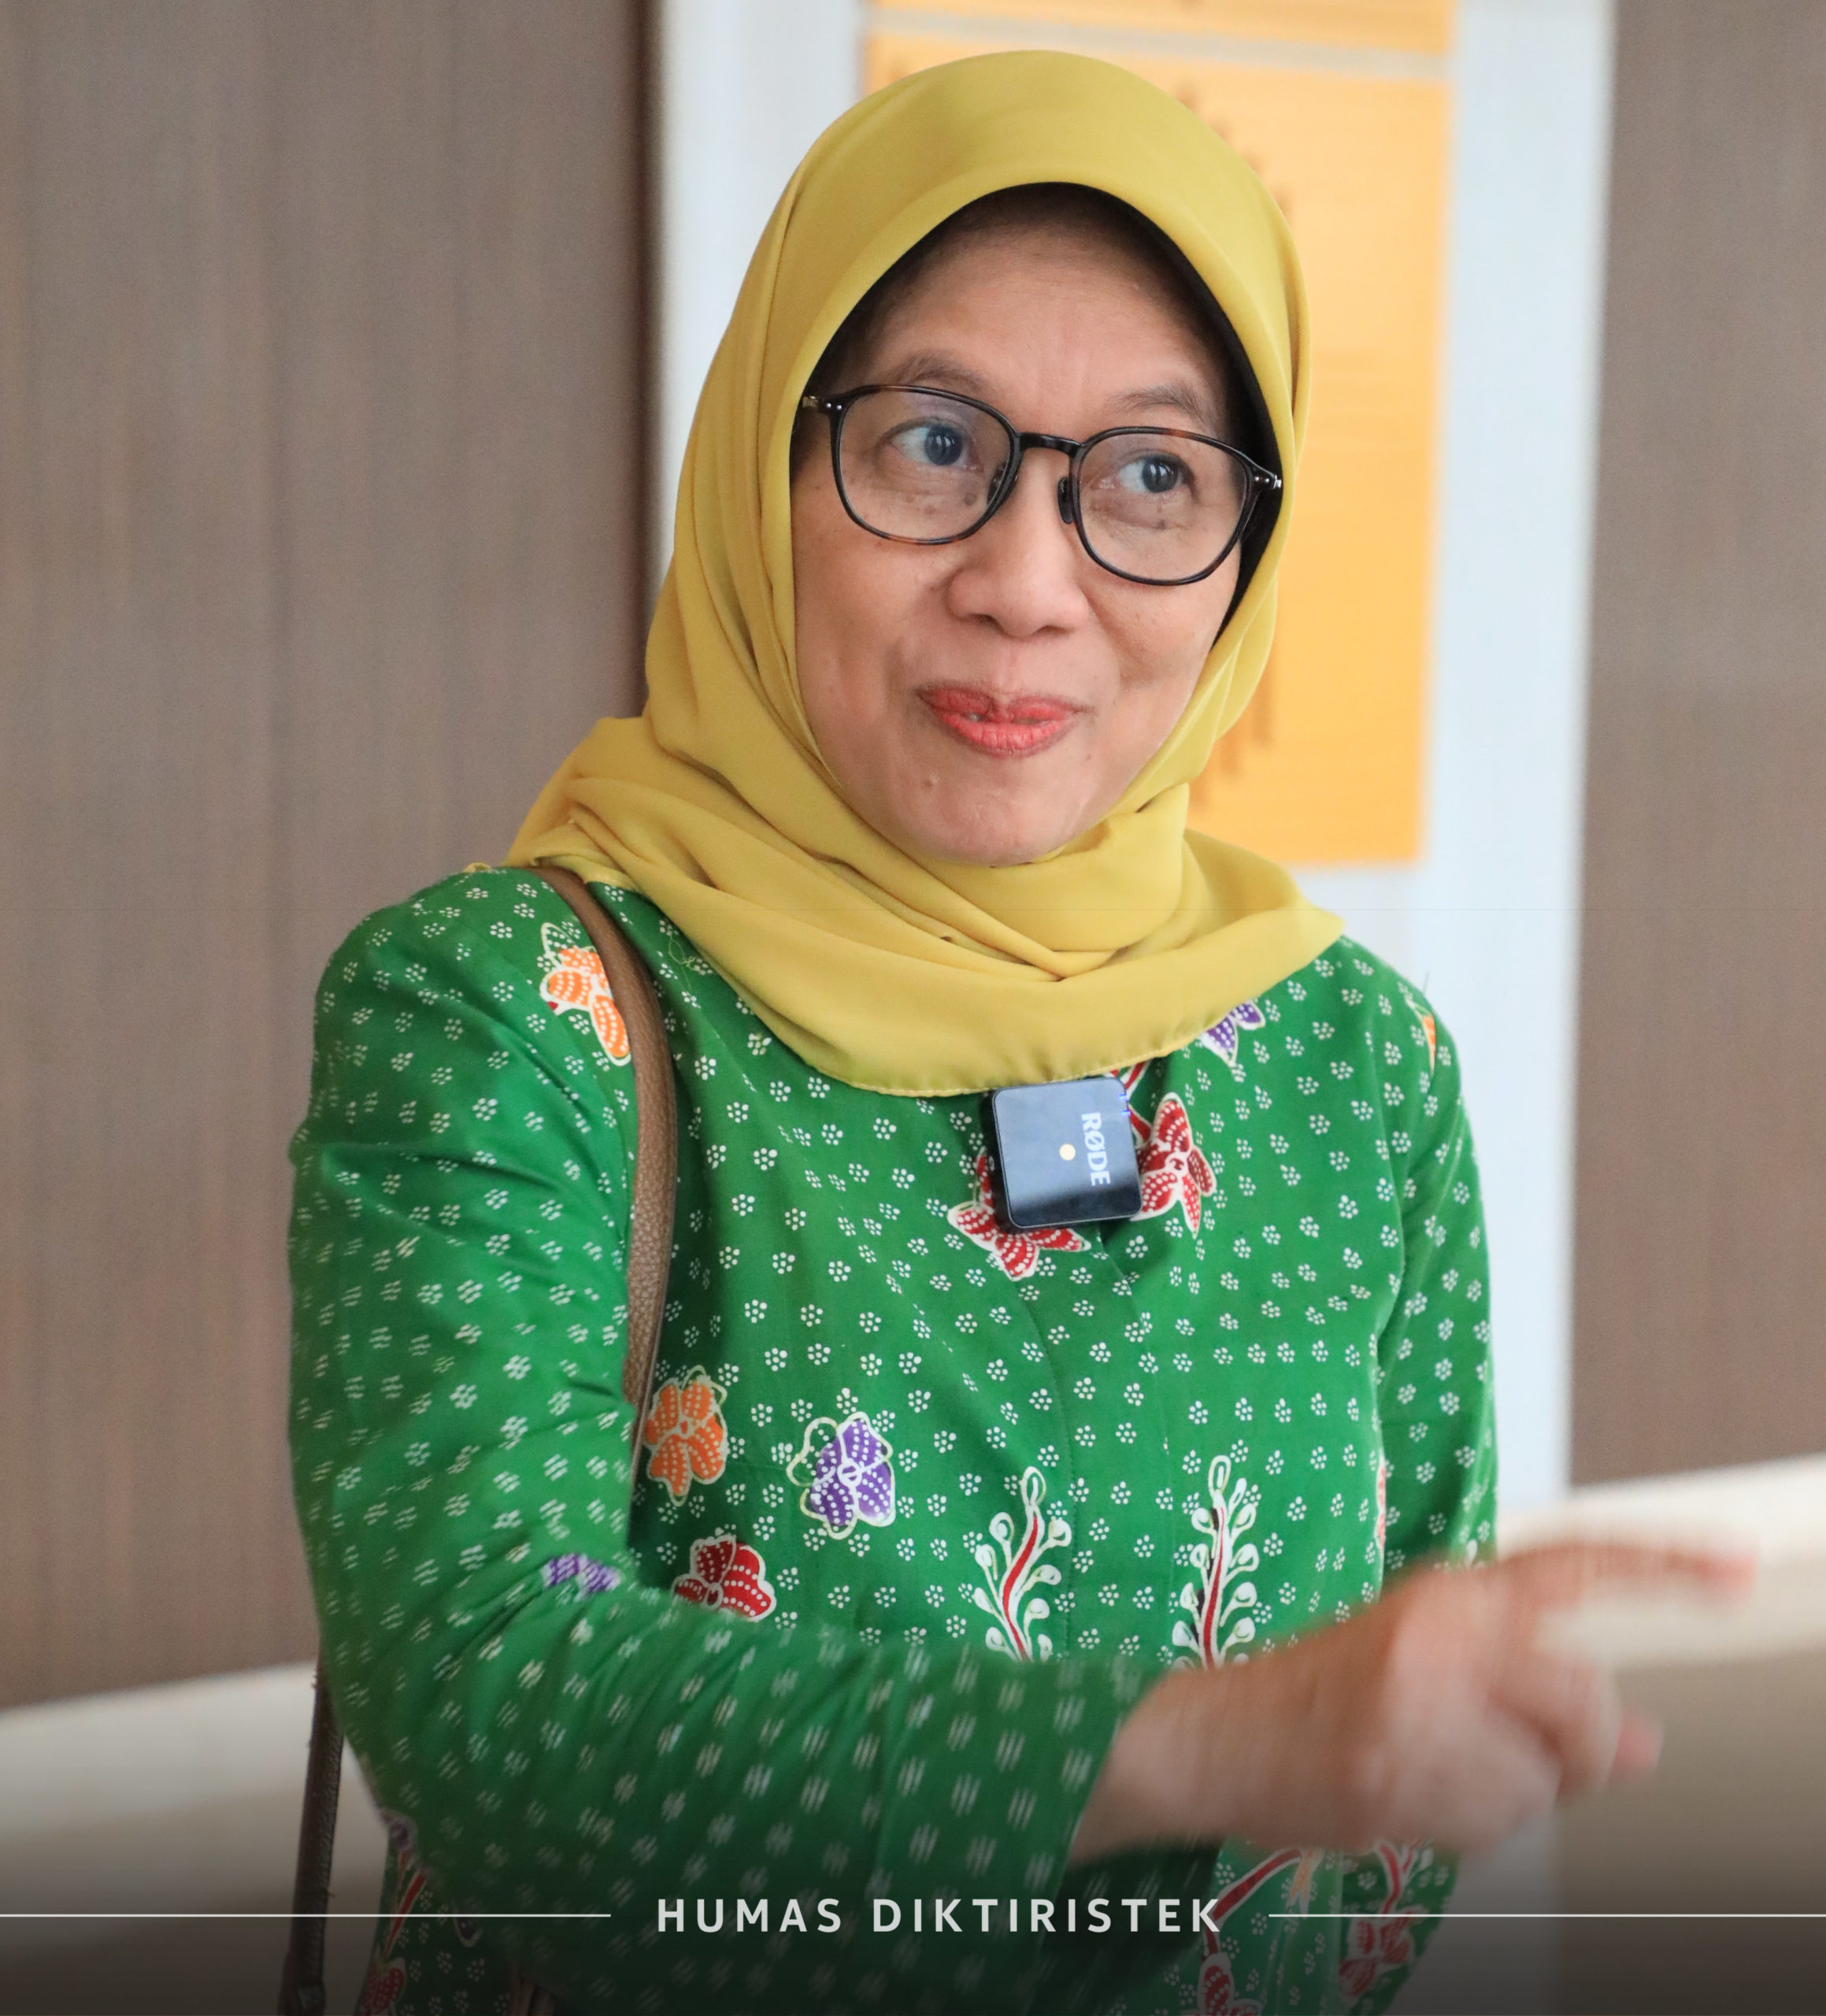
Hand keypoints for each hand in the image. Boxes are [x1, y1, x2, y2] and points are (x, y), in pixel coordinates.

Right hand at [1069, 1541, 1751, 1863]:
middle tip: (1521, 1749)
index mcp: (1453, 1589)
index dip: (1664, 1569)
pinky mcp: (1400, 1769)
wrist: (1221, 1732)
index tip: (1738, 1571)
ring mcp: (1421, 1703)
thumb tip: (1645, 1741)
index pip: (1577, 1566)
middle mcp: (1443, 1632)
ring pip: (1546, 1780)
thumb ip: (1539, 1683)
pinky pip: (1498, 1822)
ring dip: (1510, 1792)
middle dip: (1579, 1748)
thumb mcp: (1435, 1656)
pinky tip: (1416, 1793)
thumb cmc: (1329, 1687)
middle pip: (1587, 1705)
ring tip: (1436, 1765)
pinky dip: (1473, 1824)